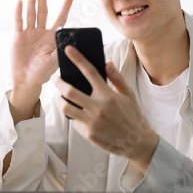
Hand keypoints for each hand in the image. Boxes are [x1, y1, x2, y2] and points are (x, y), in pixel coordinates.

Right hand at [10, 0, 72, 121]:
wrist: (27, 81)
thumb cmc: (43, 74)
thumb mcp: (55, 62)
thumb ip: (61, 50)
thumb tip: (69, 40)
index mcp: (52, 37)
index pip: (60, 19)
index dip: (65, 8)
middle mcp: (41, 33)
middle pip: (43, 11)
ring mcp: (29, 34)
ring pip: (31, 14)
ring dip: (32, 1)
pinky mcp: (18, 37)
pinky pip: (19, 22)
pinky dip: (19, 12)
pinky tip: (21, 2)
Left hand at [53, 46, 158, 173]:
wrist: (137, 142)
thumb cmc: (132, 115)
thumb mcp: (128, 94)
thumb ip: (116, 78)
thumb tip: (107, 62)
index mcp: (108, 95)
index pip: (90, 72)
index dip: (78, 59)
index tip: (68, 50)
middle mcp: (99, 108)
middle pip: (70, 91)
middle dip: (58, 82)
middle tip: (55, 79)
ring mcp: (92, 122)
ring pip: (66, 108)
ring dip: (59, 100)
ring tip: (59, 96)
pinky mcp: (89, 134)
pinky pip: (74, 122)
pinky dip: (73, 115)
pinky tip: (76, 112)